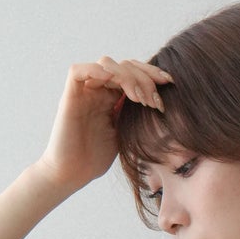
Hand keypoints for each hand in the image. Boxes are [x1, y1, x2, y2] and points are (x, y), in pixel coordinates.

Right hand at [37, 54, 173, 193]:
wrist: (72, 174)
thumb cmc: (95, 159)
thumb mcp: (125, 133)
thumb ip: (136, 114)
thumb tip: (161, 101)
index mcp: (112, 97)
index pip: (133, 72)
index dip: (151, 73)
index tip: (170, 83)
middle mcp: (98, 90)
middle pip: (124, 65)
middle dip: (144, 77)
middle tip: (155, 100)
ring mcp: (84, 91)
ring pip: (107, 64)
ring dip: (127, 77)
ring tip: (139, 99)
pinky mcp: (70, 96)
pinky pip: (79, 71)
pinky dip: (98, 71)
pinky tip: (116, 85)